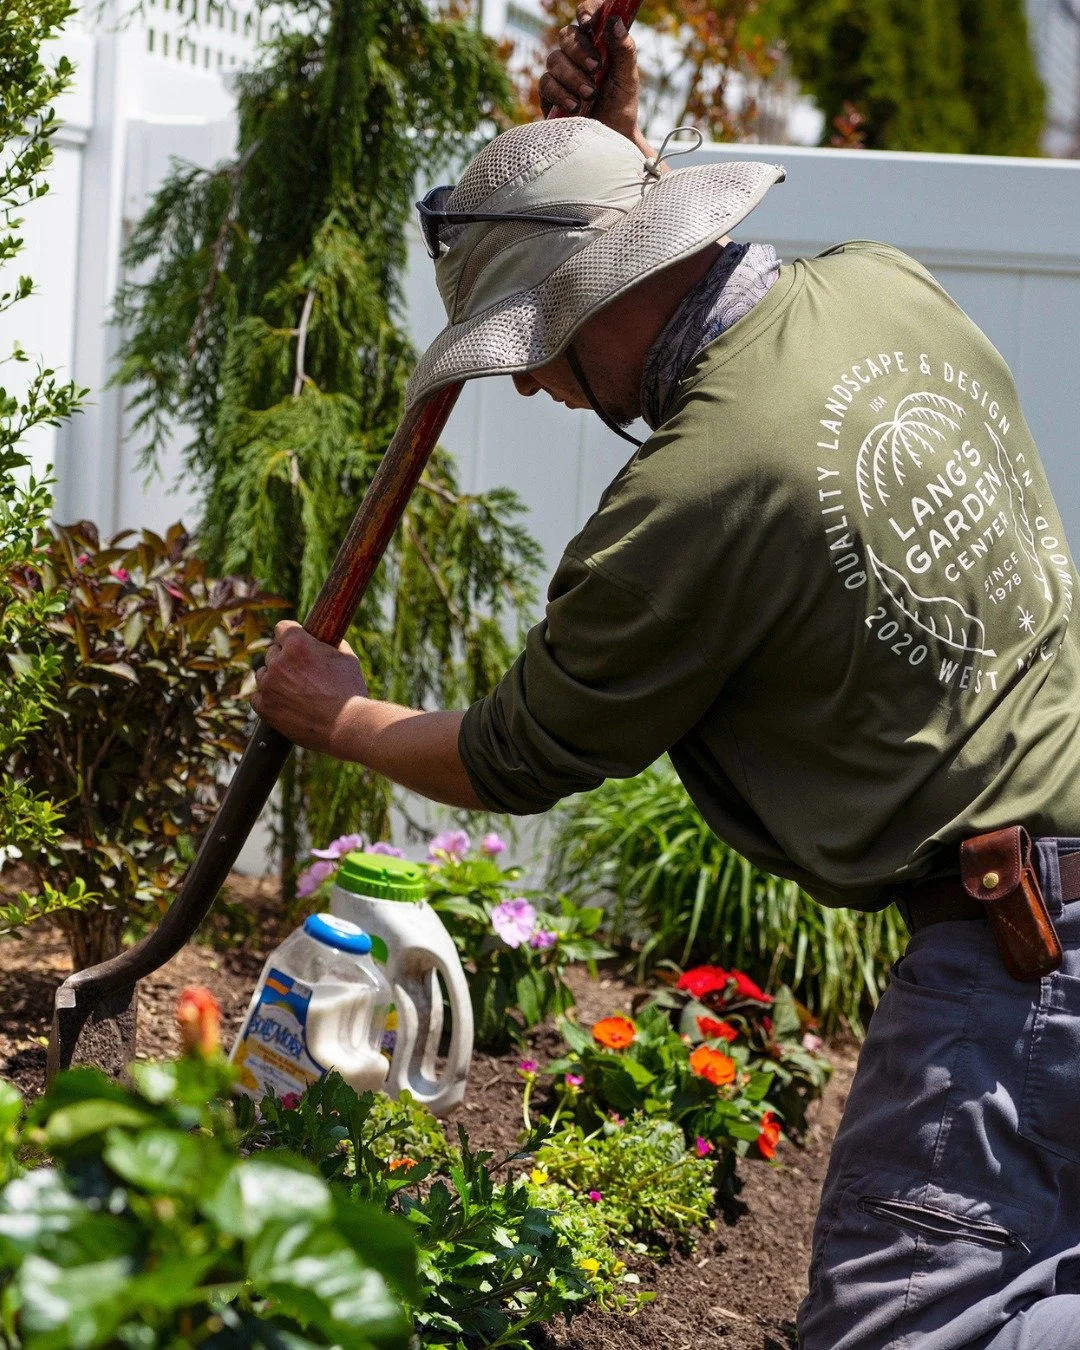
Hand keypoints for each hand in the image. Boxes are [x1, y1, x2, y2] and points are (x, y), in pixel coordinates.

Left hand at [250, 620, 367, 756]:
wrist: (345, 725)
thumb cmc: (349, 691)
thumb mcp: (347, 658)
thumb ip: (331, 644)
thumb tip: (328, 639)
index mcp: (297, 644)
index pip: (282, 628)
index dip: (291, 634)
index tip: (295, 641)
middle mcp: (278, 662)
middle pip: (272, 652)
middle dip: (284, 658)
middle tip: (300, 671)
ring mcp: (269, 686)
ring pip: (263, 674)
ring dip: (274, 678)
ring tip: (292, 689)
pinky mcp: (265, 708)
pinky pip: (257, 697)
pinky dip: (267, 698)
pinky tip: (281, 701)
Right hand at [539, 1, 646, 150]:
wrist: (610, 140)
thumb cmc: (621, 107)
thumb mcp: (628, 79)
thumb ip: (624, 51)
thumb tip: (615, 22)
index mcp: (597, 43)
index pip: (588, 17)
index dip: (586, 12)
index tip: (589, 22)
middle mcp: (576, 54)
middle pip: (566, 36)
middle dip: (580, 52)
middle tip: (596, 69)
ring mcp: (560, 73)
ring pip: (554, 60)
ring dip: (573, 77)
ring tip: (590, 95)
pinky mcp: (549, 94)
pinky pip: (546, 84)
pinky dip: (561, 94)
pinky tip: (575, 107)